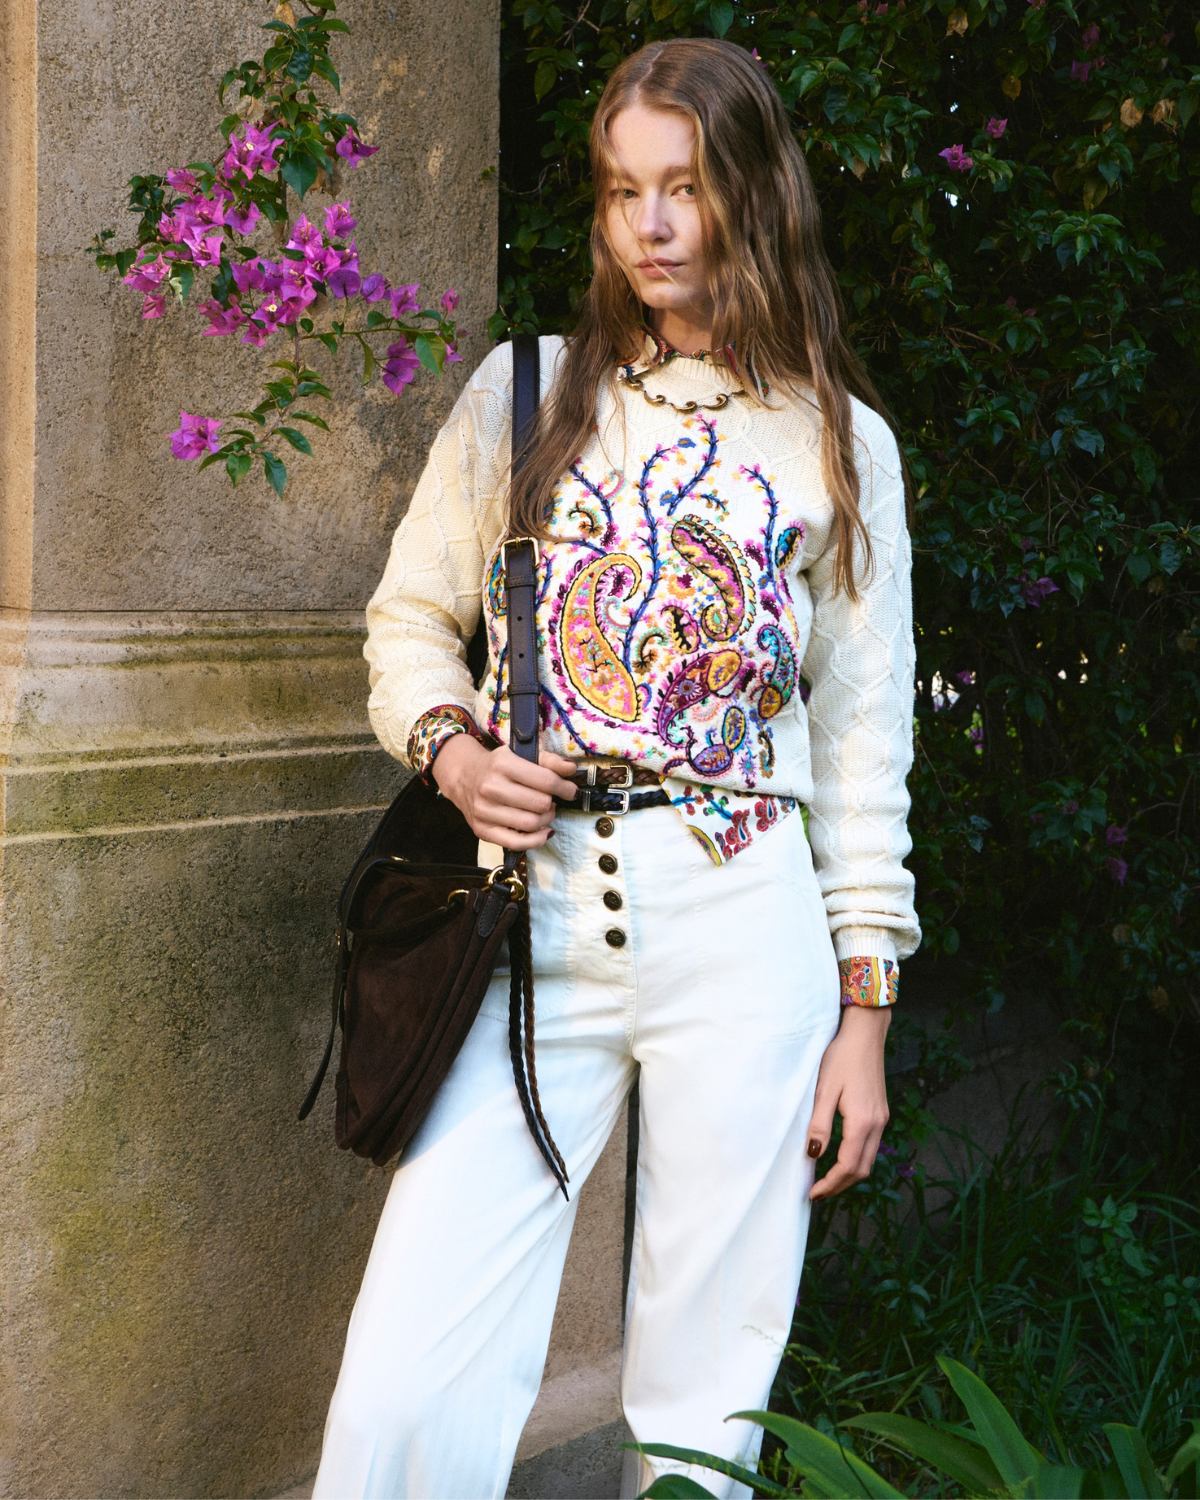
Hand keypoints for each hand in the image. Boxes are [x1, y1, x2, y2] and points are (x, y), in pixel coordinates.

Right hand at [432, 736, 577, 849]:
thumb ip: (549, 761)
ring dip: (546, 819)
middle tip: (550, 799)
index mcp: (503, 765)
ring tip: (544, 811)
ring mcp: (485, 811)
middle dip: (552, 802)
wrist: (464, 776)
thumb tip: (571, 769)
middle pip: (541, 804)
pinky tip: (544, 831)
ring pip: (532, 824)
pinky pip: (517, 843)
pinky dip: (537, 840)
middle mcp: (491, 788)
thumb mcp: (521, 755)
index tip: (570, 790)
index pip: (546, 781)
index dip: (565, 788)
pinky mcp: (482, 830)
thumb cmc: (498, 766)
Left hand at [807, 1004, 890, 1200]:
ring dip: (849, 1175)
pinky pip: (870, 1145)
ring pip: (869, 1160)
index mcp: (863, 1121)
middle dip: (840, 1186)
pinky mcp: (880, 1112)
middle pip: (862, 1169)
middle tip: (818, 1192)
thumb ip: (819, 1125)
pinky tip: (840, 1156)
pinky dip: (856, 1159)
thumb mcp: (824, 1090)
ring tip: (827, 1180)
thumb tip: (814, 1155)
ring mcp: (882, 1119)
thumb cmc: (841, 1057)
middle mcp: (877, 1124)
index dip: (831, 1184)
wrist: (865, 1034)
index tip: (813, 1193)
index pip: (848, 1166)